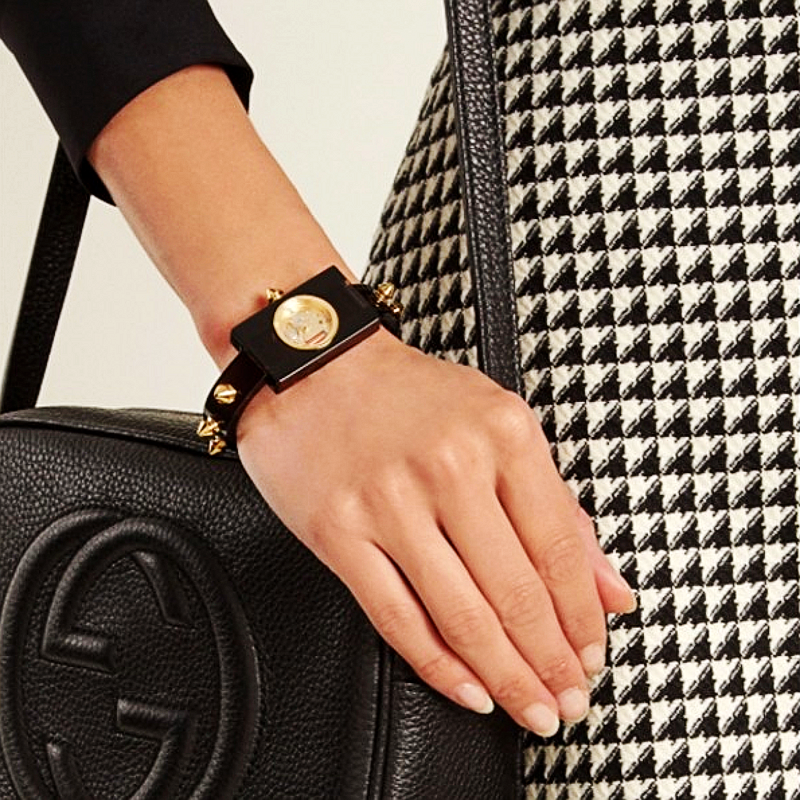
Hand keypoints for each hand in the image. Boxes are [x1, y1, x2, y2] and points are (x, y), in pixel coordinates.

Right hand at [236, 328, 635, 735]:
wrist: (314, 366)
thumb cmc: (409, 394)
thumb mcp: (497, 423)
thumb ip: (557, 506)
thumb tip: (609, 590)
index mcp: (503, 434)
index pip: (560, 549)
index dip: (582, 618)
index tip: (592, 655)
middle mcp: (450, 467)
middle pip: (516, 593)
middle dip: (551, 663)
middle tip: (568, 703)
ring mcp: (390, 502)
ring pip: (462, 616)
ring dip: (505, 676)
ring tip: (530, 708)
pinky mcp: (338, 532)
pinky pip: (396, 616)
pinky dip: (438, 665)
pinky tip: (468, 690)